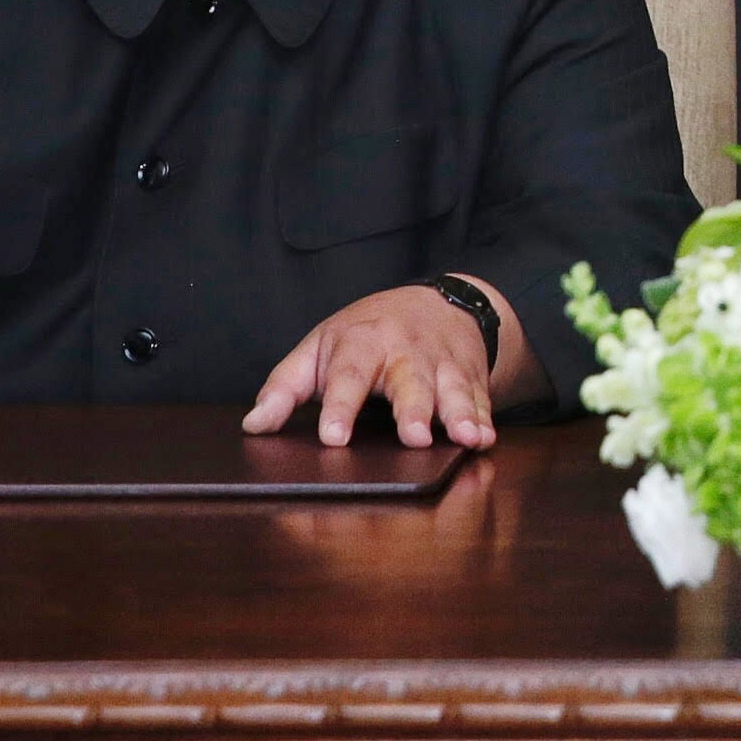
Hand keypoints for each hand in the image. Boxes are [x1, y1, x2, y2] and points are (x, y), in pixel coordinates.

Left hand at [242, 275, 543, 449]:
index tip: (334, 437)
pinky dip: (486, 417)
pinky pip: (481, 396)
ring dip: (461, 413)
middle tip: (416, 438)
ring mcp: (443, 362)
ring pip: (453, 389)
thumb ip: (284, 387)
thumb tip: (253, 425)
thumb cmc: (367, 334)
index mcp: (361, 344)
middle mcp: (406, 351)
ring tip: (465, 437)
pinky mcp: (470, 374)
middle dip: (415, 409)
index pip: (348, 376)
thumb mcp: (319, 348)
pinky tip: (486, 437)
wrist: (437, 301)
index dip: (340, 407)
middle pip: (410, 381)